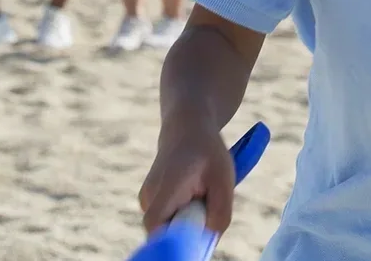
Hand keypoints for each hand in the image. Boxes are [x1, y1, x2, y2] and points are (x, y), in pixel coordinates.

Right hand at [139, 119, 237, 233]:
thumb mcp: (224, 179)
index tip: (193, 240)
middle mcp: (149, 196)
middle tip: (206, 206)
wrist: (187, 128)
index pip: (155, 225)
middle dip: (188, 231)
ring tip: (199, 195)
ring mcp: (146, 200)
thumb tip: (209, 241)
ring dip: (187, 222)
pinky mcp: (150, 203)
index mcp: (166, 187)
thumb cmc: (208, 152)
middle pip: (165, 233)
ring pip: (168, 227)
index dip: (171, 241)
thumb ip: (220, 213)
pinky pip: (167, 221)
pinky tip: (191, 196)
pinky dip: (182, 216)